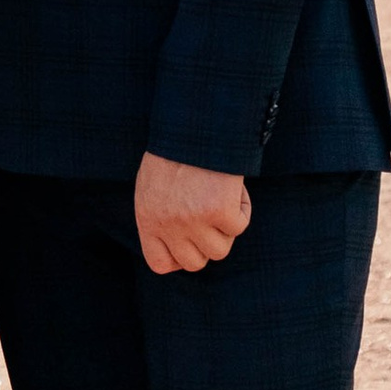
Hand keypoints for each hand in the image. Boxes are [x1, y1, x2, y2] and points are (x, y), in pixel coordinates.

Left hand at [134, 152, 251, 274]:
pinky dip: (242, 209)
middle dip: (206, 244)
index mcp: (148, 219)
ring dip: (226, 228)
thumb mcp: (154, 186)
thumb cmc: (176, 151)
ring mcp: (194, 221)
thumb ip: (161, 216)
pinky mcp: (220, 211)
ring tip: (221, 198)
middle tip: (212, 218)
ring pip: (220, 250)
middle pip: (194, 263)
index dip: (179, 258)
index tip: (191, 243)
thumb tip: (180, 242)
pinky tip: (233, 189)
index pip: (160, 263)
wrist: (194, 125)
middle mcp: (169, 225)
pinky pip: (239, 226)